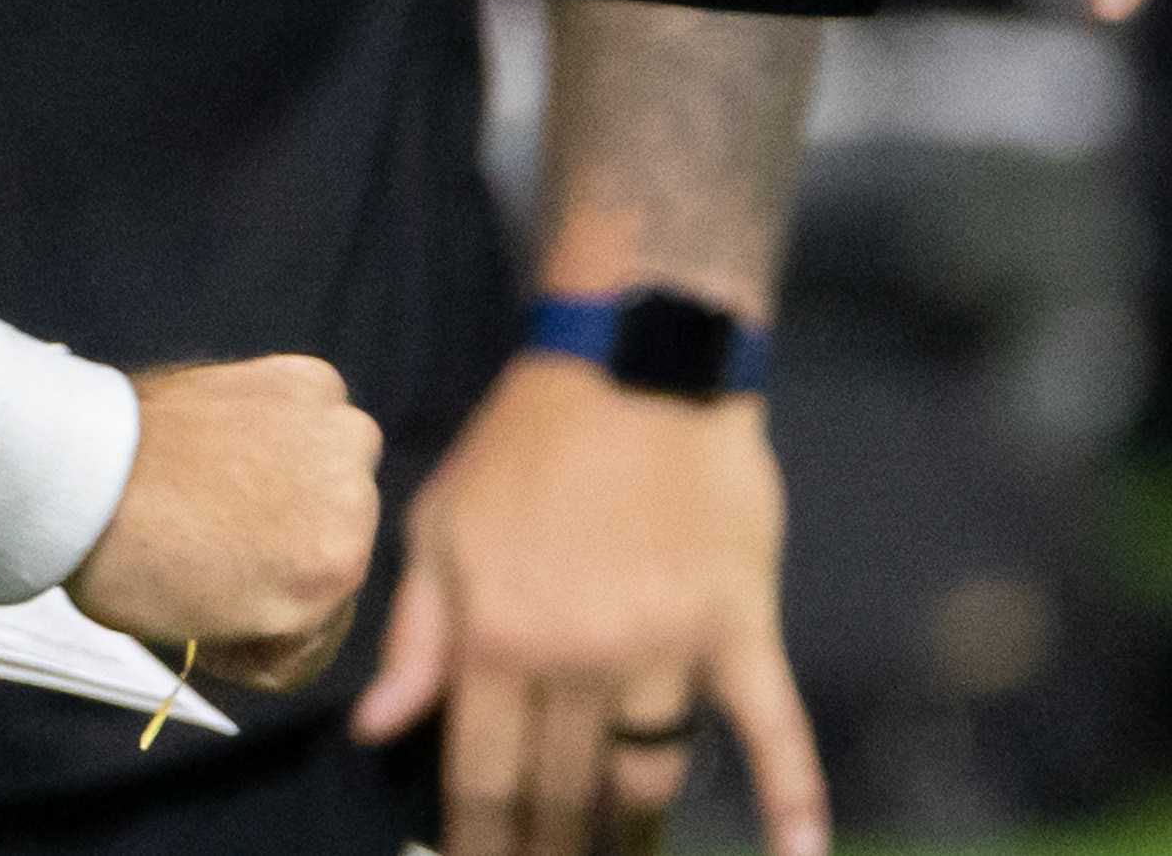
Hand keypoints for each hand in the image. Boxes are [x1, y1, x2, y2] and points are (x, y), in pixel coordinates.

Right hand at [64, 354, 382, 691]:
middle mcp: (348, 440)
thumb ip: (249, 448)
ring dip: (256, 615)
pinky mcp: (328, 576)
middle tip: (194, 556)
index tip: (203, 518)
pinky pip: (293, 658)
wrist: (77, 471)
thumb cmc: (106, 452)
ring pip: (320, 605)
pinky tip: (194, 616)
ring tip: (190, 585)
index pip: (321, 480)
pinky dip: (244, 658)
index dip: (260, 517)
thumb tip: (250, 501)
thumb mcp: (201, 416)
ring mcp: (348, 510)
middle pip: (330, 540)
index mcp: (312, 389)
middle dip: (268, 565)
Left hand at [352, 355, 822, 855]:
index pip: (483, 775)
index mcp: (496, 635)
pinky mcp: (739, 627)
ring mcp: (665, 647)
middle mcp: (578, 655)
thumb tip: (378, 730)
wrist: (633, 365)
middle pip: (563, 790)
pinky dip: (794, 797)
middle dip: (550, 848)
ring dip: (633, 829)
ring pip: (648, 775)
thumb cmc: (523, 446)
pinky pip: (771, 728)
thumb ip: (411, 636)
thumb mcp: (439, 527)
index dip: (478, 842)